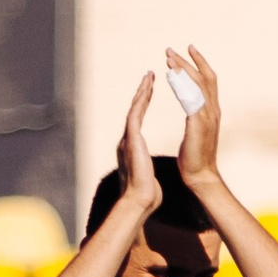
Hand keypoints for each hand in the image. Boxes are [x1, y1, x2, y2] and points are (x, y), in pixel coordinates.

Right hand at [113, 75, 161, 224]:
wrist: (139, 200)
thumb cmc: (145, 194)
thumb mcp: (147, 176)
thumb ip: (144, 167)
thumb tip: (146, 170)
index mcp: (132, 146)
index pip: (138, 120)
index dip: (144, 105)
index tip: (150, 91)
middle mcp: (127, 139)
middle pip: (135, 110)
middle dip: (142, 92)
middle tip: (149, 76)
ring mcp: (127, 137)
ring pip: (135, 108)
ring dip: (142, 91)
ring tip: (149, 76)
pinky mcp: (131, 139)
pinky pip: (136, 114)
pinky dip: (141, 100)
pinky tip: (146, 89)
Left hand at [165, 46, 222, 188]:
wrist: (201, 175)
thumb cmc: (195, 157)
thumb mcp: (198, 131)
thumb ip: (197, 117)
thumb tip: (193, 110)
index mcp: (212, 112)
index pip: (208, 81)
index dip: (199, 64)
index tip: (188, 50)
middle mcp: (213, 110)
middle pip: (204, 77)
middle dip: (188, 61)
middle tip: (170, 49)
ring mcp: (207, 116)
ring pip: (197, 84)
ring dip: (182, 68)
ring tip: (167, 57)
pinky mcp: (198, 123)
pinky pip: (189, 97)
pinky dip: (180, 83)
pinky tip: (169, 75)